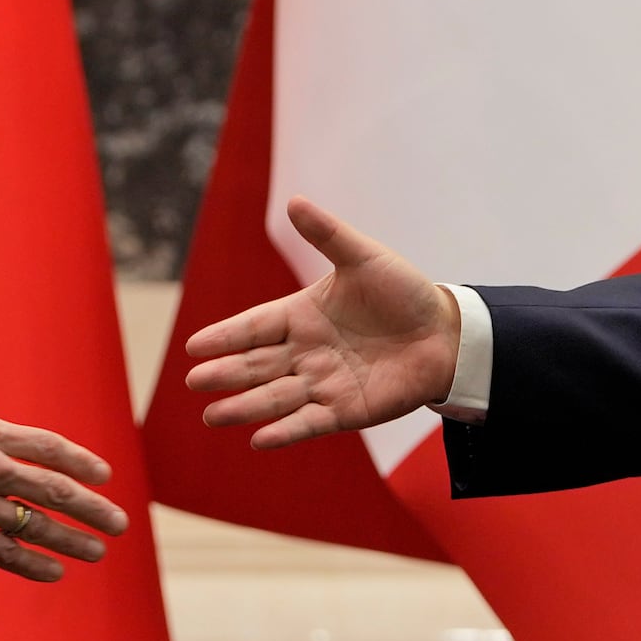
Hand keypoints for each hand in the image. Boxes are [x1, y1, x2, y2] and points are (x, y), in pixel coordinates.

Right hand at [0, 302, 131, 581]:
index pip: (45, 445)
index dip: (78, 460)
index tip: (103, 473)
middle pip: (54, 490)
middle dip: (92, 508)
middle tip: (119, 522)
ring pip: (36, 526)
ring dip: (72, 541)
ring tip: (97, 552)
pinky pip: (5, 555)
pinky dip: (33, 565)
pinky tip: (54, 574)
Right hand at [179, 197, 458, 448]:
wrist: (446, 334)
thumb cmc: (404, 292)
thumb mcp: (363, 257)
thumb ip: (327, 235)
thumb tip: (293, 200)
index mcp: (302, 314)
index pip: (254, 326)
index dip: (226, 336)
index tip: (194, 347)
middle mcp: (306, 351)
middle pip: (257, 364)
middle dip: (226, 373)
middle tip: (194, 381)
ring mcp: (323, 383)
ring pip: (275, 397)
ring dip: (245, 407)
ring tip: (212, 416)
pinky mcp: (346, 411)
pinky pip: (310, 422)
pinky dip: (285, 431)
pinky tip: (259, 439)